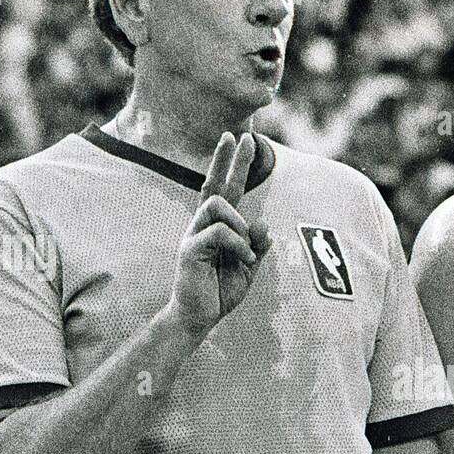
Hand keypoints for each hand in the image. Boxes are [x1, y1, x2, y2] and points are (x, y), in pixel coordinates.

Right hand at [166, 133, 271, 336]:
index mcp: (217, 228)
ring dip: (239, 222)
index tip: (240, 139)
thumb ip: (257, 246)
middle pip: (213, 185)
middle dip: (226, 160)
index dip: (232, 165)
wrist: (199, 317)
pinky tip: (244, 260)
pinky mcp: (190, 249)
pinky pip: (219, 232)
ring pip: (217, 204)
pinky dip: (238, 244)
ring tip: (246, 249)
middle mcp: (202, 226)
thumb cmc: (220, 292)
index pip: (224, 190)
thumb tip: (263, 223)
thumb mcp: (249, 268)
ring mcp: (194, 235)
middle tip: (238, 135)